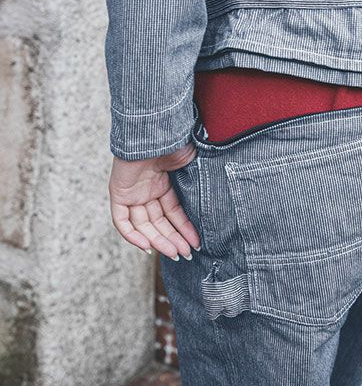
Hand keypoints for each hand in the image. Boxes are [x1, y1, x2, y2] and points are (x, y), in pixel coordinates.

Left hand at [108, 141, 200, 259]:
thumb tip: (218, 202)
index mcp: (165, 183)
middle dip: (172, 239)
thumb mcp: (191, 165)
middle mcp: (148, 190)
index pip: (173, 212)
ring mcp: (133, 192)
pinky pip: (122, 221)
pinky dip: (133, 235)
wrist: (155, 132)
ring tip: (175, 253)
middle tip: (186, 254)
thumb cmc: (176, 142)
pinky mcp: (119, 193)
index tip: (196, 242)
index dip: (184, 228)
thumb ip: (196, 185)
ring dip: (158, 241)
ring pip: (143, 225)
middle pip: (158, 222)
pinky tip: (148, 247)